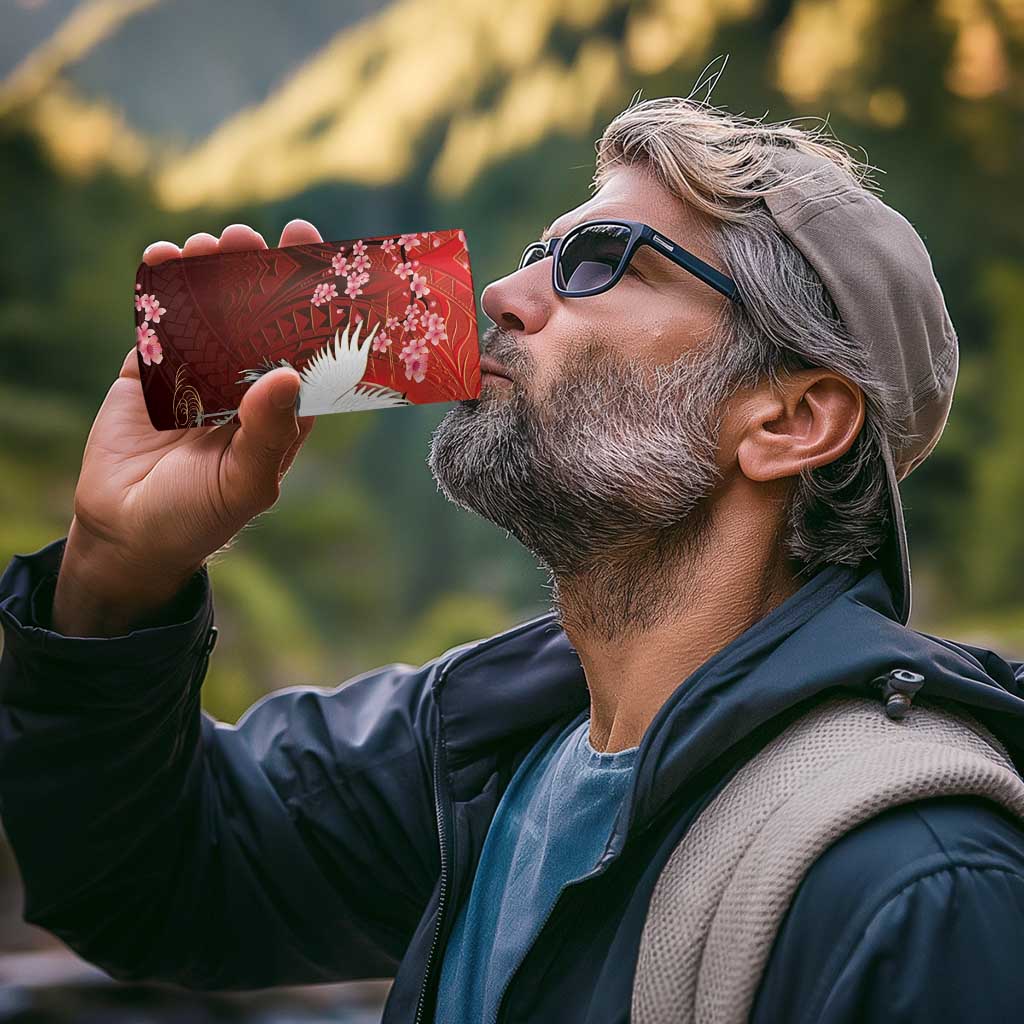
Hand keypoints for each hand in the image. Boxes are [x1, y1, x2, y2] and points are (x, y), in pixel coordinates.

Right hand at [53, 220, 322, 634]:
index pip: (304, 345)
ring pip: (209, 310)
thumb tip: (287, 374)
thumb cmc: (200, 517)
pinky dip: (160, 289)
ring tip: (209, 245)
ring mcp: (196, 373)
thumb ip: (268, 432)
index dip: (311, 301)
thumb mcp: (245, 482)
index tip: (315, 255)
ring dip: (210, 273)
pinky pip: (159, 322)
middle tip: (251, 238)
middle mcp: (244, 383)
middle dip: (256, 273)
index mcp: (281, 408)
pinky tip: (163, 259)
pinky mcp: (150, 371)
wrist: (127, 534)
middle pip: (257, 316)